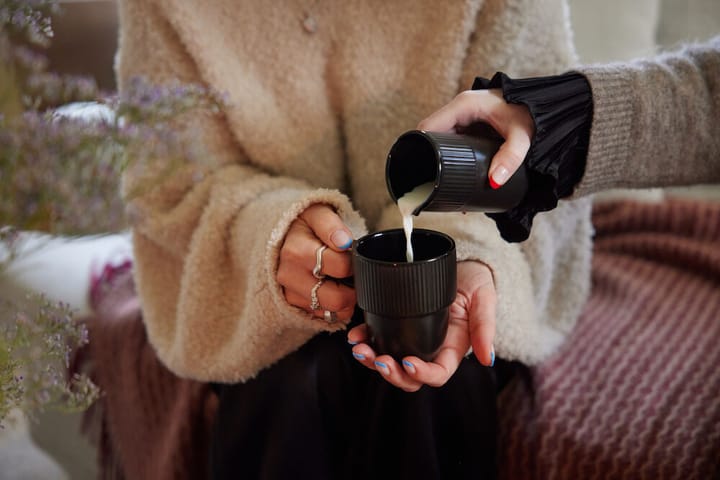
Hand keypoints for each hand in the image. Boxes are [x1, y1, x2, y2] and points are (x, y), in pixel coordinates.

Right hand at [278, 204, 354, 321]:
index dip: (354, 262)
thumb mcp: (317, 213)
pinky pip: (324, 317)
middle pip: (336, 299)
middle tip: (353, 274)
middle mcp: (290, 277)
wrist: (281, 236)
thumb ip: (331, 225)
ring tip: (343, 281)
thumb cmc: (305, 225)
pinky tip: (332, 289)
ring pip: (332, 312)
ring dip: (345, 300)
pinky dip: (334, 307)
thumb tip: (344, 242)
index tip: (352, 255)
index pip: (341, 267)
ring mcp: (290, 295)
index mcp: (296, 252)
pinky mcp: (294, 307)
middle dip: (353, 289)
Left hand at [347, 261, 495, 391]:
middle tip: (378, 359)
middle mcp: (430, 349)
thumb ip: (484, 327)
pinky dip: (365, 340)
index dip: (422, 374)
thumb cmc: (476, 280)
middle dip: (391, 373)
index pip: (437, 373)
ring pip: (390, 362)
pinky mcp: (396, 324)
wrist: (459, 261)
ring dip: (372, 361)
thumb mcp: (484, 298)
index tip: (409, 362)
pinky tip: (355, 335)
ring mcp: (411, 339)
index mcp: (452, 349)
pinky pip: (378, 339)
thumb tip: (487, 358)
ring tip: (360, 348)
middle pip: (409, 376)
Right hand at [418, 89, 533, 188]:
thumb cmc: (533, 113)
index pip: (428, 126)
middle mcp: (460, 109)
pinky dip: (450, 155)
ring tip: (439, 181)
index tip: (420, 169)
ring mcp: (465, 116)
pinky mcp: (471, 125)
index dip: (419, 147)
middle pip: (431, 135)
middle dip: (428, 156)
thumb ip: (510, 158)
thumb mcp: (521, 136)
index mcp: (463, 105)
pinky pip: (453, 140)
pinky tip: (452, 173)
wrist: (548, 106)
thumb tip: (494, 182)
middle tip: (430, 180)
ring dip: (438, 157)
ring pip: (441, 139)